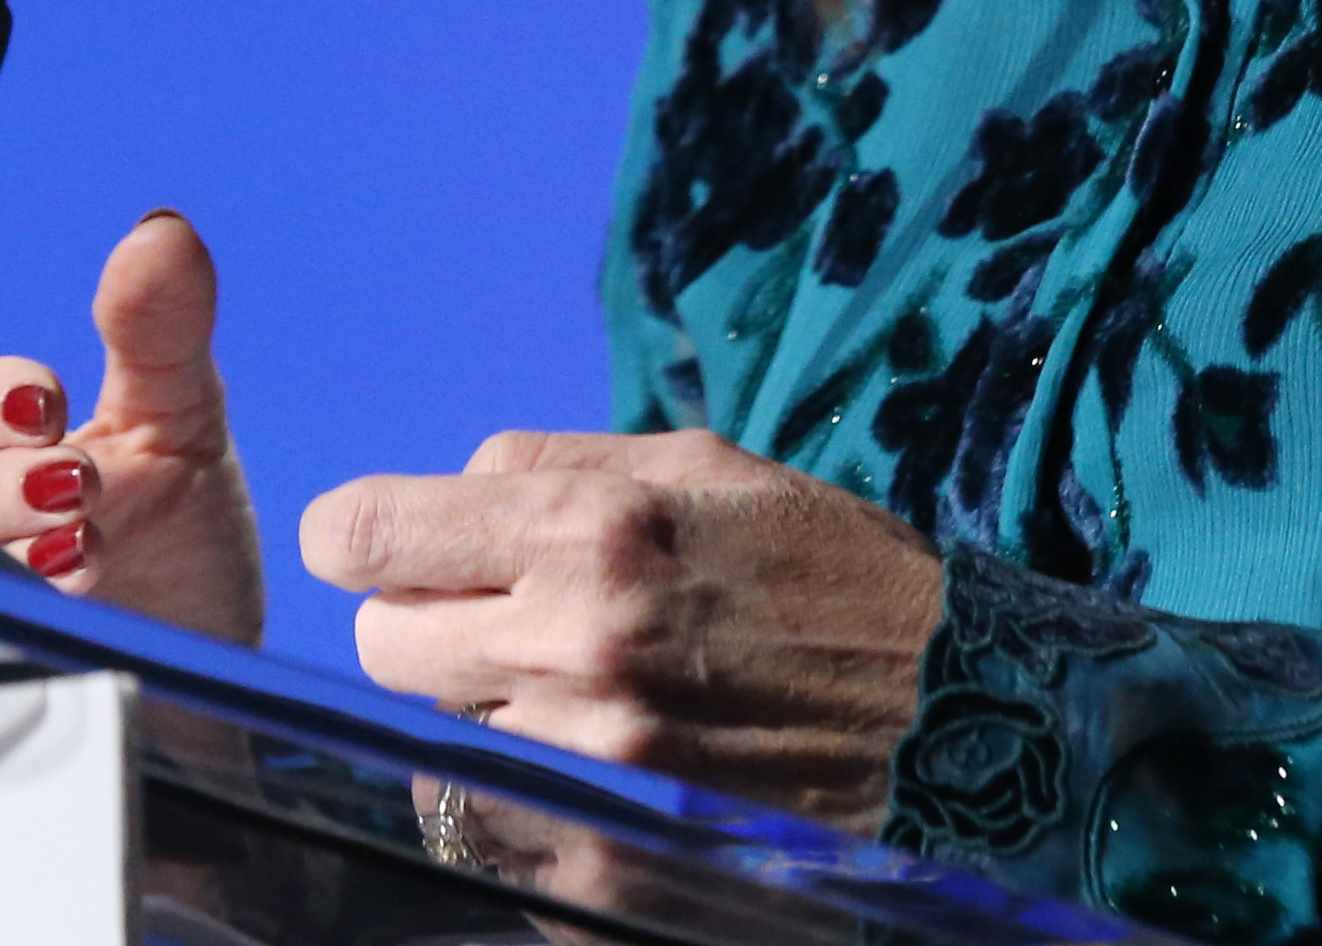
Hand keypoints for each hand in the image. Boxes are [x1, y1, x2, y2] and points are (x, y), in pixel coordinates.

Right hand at [0, 210, 267, 644]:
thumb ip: (161, 328)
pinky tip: (66, 605)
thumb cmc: (176, 532)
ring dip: (1, 547)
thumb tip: (161, 232)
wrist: (209, 660)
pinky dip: (5, 616)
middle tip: (78, 485)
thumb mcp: (177, 418)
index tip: (50, 402)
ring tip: (83, 547)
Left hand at [302, 429, 942, 832]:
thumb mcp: (707, 465)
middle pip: (383, 645)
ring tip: (586, 695)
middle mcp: (575, 644)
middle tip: (506, 621)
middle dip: (428, 626)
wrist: (959, 721)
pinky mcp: (606, 856)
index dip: (368, 539)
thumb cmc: (832, 572)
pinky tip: (607, 763)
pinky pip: (493, 824)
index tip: (396, 548)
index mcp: (592, 527)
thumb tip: (448, 485)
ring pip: (438, 737)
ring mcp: (587, 765)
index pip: (362, 535)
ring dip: (489, 713)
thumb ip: (558, 464)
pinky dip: (528, 796)